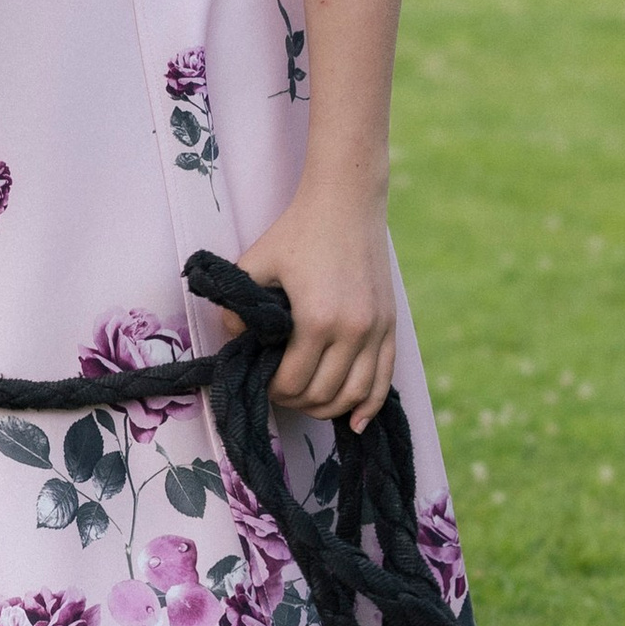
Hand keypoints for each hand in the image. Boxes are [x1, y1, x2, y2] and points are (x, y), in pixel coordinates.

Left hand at [235, 182, 396, 429]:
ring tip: (309, 404)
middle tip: (280, 392)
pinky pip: (385, 377)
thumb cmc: (297, 232)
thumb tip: (233, 340)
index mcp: (317, 319)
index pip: (294, 381)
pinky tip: (356, 421)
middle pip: (325, 394)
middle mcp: (353, 330)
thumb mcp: (255, 264)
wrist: (347, 203)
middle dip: (298, 402)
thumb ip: (237, 308)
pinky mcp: (390, 324)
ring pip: (357, 393)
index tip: (263, 381)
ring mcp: (377, 329)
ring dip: (330, 408)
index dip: (274, 391)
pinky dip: (370, 404)